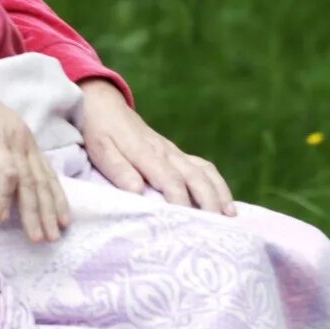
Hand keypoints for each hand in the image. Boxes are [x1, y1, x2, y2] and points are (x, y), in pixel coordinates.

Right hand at [0, 68, 71, 242]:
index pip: (47, 173)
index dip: (57, 198)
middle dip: (49, 213)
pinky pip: (5, 174)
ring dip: (32, 213)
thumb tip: (5, 176)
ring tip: (35, 236)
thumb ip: (2, 151)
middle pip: (42, 182)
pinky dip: (4, 197)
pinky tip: (2, 215)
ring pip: (28, 183)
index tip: (63, 221)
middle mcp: (23, 139)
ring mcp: (10, 139)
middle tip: (53, 238)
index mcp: (25, 138)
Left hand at [76, 79, 233, 214]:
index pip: (170, 180)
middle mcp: (166, 152)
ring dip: (220, 192)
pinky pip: (202, 166)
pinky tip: (223, 199)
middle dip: (209, 201)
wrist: (103, 103)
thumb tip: (137, 191)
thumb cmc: (98, 130)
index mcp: (147, 153)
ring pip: (204, 171)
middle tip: (219, 225)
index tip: (187, 223)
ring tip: (231, 215)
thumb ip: (118, 169)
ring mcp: (173, 151)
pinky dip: (216, 183)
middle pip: (195, 177)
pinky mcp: (175, 152)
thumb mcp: (101, 150)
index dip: (181, 202)